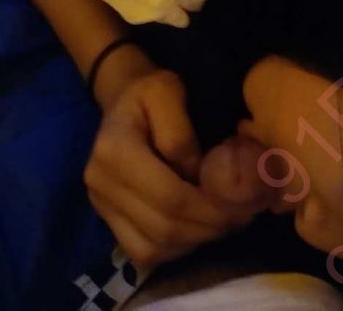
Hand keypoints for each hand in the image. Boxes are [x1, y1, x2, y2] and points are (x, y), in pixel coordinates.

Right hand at [84, 66, 263, 267]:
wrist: (121, 98)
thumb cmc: (149, 91)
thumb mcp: (168, 92)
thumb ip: (180, 135)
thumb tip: (196, 178)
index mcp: (114, 151)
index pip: (169, 197)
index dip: (209, 209)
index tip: (242, 205)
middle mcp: (100, 184)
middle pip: (162, 228)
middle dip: (208, 228)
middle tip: (242, 217)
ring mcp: (100, 205)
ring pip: (152, 248)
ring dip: (193, 242)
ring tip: (224, 223)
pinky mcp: (107, 218)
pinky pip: (143, 252)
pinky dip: (174, 248)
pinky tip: (197, 228)